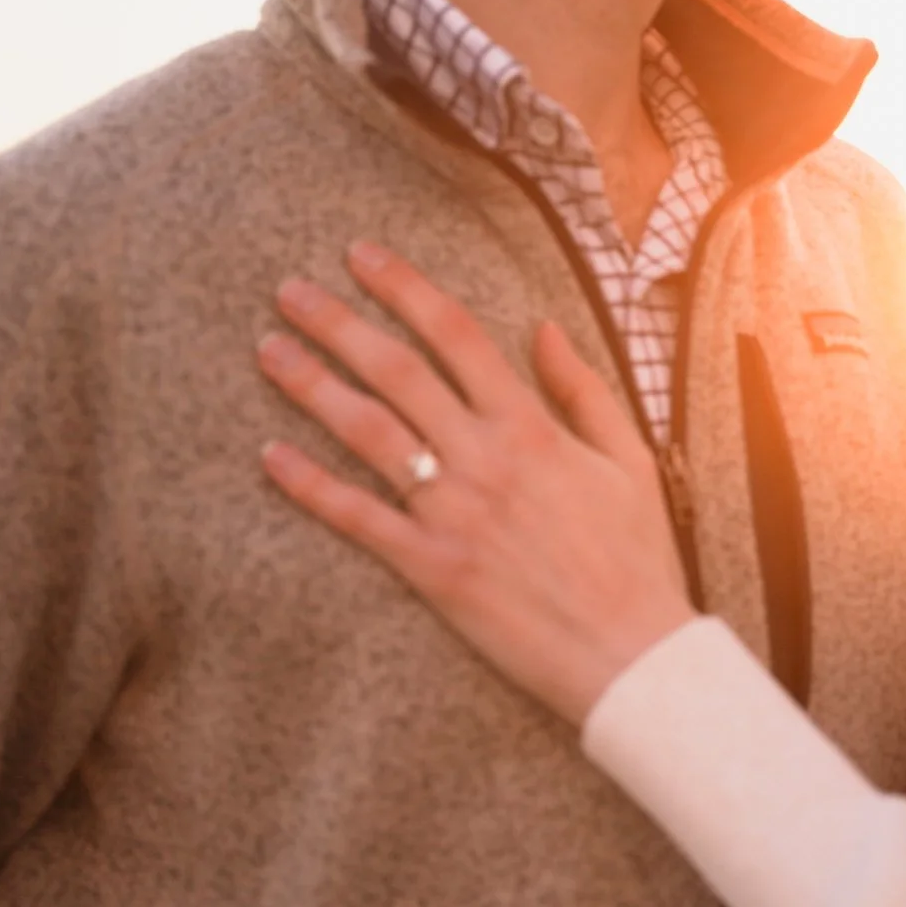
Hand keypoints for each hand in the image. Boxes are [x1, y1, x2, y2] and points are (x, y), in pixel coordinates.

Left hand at [256, 241, 694, 724]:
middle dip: (337, 323)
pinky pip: (359, 518)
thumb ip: (583, 388)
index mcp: (532, 425)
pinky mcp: (431, 567)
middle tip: (289, 290)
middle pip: (396, 371)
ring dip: (312, 385)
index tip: (361, 255)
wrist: (631, 651)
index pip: (456, 333)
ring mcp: (453, 511)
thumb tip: (541, 327)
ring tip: (268, 350)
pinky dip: (310, 486)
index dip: (404, 287)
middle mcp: (485, 457)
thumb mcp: (629, 458)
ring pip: (368, 432)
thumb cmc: (637, 557)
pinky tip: (270, 455)